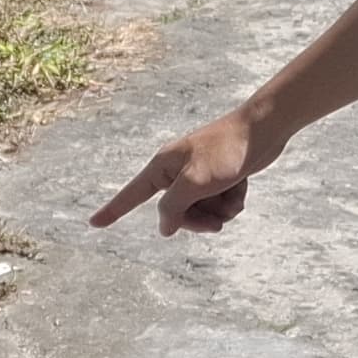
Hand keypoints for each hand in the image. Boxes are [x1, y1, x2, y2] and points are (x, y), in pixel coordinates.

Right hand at [93, 106, 279, 233]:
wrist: (264, 129)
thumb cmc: (226, 152)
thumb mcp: (195, 183)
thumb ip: (173, 208)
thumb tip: (164, 228)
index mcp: (162, 167)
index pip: (131, 194)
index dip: (113, 211)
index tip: (93, 223)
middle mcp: (176, 172)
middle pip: (176, 214)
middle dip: (198, 221)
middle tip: (216, 221)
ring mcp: (198, 176)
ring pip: (201, 212)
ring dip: (221, 211)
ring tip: (234, 196)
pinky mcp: (219, 178)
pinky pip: (220, 204)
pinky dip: (233, 201)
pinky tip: (242, 188)